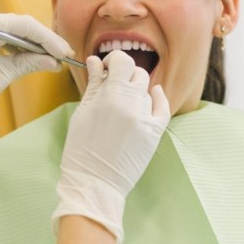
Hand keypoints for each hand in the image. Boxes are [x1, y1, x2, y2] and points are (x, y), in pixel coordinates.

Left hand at [0, 8, 73, 154]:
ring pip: (10, 28)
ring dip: (28, 43)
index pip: (25, 25)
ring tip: (48, 59)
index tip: (65, 53)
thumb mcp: (0, 76)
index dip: (49, 39)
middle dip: (41, 41)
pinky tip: (27, 56)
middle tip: (61, 56)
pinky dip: (13, 44)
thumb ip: (29, 64)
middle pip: (19, 24)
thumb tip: (53, 63)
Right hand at [52, 50, 169, 243]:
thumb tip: (95, 61)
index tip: (106, 68)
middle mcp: (131, 104)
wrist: (94, 183)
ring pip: (146, 90)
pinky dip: (158, 97)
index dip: (114, 60)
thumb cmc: (80, 148)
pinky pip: (162, 107)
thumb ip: (93, 84)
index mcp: (110, 95)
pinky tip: (153, 93)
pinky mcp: (155, 133)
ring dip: (134, 90)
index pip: (122, 61)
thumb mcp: (82, 112)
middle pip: (136, 73)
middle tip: (112, 83)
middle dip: (124, 74)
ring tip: (121, 102)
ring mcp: (145, 119)